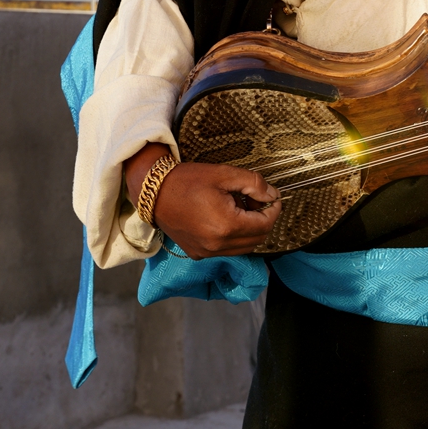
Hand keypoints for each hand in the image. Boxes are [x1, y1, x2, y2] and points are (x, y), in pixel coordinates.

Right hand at [123, 143, 281, 258]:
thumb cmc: (188, 180)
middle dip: (263, 220)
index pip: (265, 225)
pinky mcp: (198, 254)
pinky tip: (226, 218)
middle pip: (257, 240)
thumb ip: (254, 184)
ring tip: (241, 208)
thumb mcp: (224, 174)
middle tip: (256, 200)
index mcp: (226, 226)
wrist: (153, 192)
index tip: (272, 197)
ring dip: (250, 230)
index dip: (274, 210)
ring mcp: (207, 253)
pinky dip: (234, 237)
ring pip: (244, 248)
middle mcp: (217, 245)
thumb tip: (272, 195)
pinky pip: (227, 250)